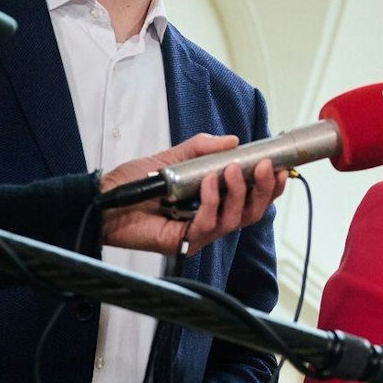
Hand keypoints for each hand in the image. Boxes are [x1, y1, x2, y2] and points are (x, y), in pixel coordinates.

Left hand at [100, 134, 284, 256]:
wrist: (103, 199)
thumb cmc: (133, 183)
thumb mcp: (172, 157)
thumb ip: (201, 149)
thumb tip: (232, 141)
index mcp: (214, 201)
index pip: (251, 198)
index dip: (270, 186)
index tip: (278, 167)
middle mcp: (211, 218)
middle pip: (251, 212)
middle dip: (264, 190)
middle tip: (264, 167)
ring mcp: (199, 232)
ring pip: (235, 220)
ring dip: (239, 192)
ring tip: (231, 170)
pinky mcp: (184, 241)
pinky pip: (208, 225)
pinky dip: (213, 202)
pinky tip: (208, 184)